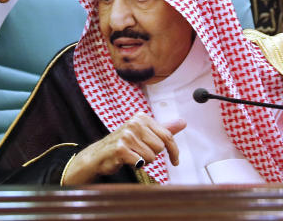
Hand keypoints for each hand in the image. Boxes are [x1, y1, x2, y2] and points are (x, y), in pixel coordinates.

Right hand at [61, 113, 185, 184]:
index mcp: (141, 117)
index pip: (167, 136)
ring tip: (133, 156)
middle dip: (152, 155)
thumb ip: (164, 129)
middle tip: (140, 153)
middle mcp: (134, 123)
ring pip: (151, 157)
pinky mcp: (120, 148)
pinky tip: (127, 160)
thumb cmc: (124, 144)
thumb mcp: (144, 134)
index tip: (175, 161)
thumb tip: (183, 122)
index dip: (174, 151)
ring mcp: (126, 135)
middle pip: (160, 147)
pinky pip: (140, 162)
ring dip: (144, 161)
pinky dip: (136, 165)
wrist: (99, 155)